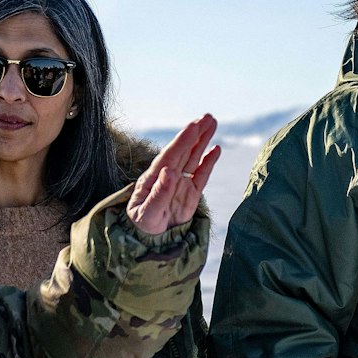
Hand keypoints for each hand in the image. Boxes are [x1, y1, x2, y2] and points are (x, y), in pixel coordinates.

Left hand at [127, 114, 220, 235]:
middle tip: (207, 117)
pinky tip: (215, 149)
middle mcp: (168, 176)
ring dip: (202, 140)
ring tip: (212, 123)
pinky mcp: (190, 193)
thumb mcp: (146, 213)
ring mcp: (180, 183)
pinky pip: (201, 175)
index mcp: (154, 177)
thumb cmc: (142, 225)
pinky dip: (209, 162)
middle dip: (195, 133)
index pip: (171, 155)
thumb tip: (169, 172)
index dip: (183, 140)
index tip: (193, 126)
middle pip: (184, 150)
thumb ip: (158, 193)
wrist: (148, 240)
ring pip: (194, 157)